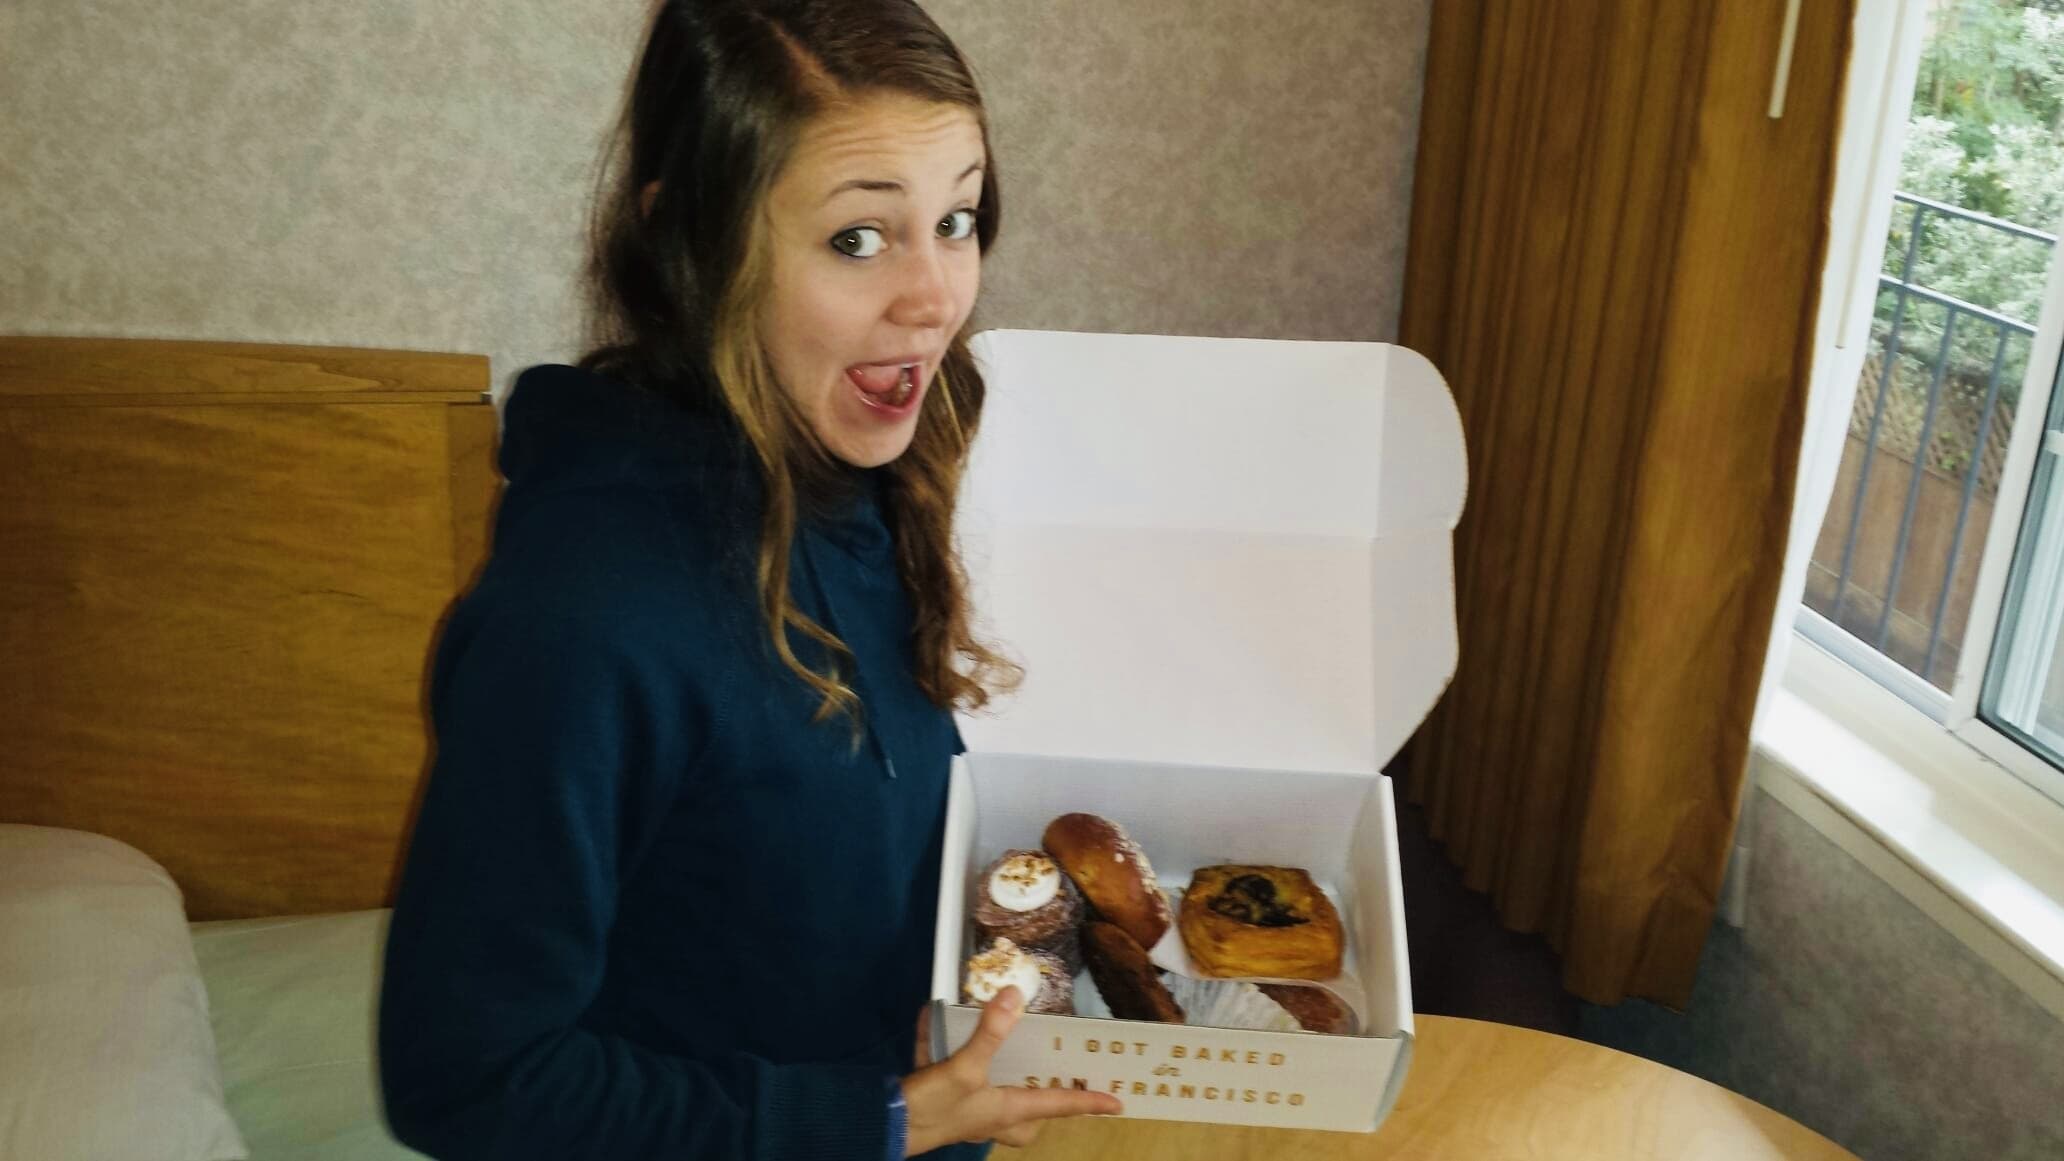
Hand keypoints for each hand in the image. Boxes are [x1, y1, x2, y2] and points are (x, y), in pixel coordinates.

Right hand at [902, 987, 1122, 1153]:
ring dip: (999, 1086)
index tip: (1117, 1103)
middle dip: (1039, 1105)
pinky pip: (950, 1078)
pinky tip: (931, 1019)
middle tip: (1048, 1082)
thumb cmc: (934, 1107)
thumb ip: (989, 1033)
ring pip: (992, 1108)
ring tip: (1004, 1056)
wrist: (883, 1127)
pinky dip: (943, 1050)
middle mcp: (989, 1116)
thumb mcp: (963, 1068)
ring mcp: (962, 1115)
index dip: (1088, 1103)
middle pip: (1025, 1121)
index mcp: (1006, 1111)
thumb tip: (1016, 995)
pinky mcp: (937, 1105)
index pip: (1057, 1106)